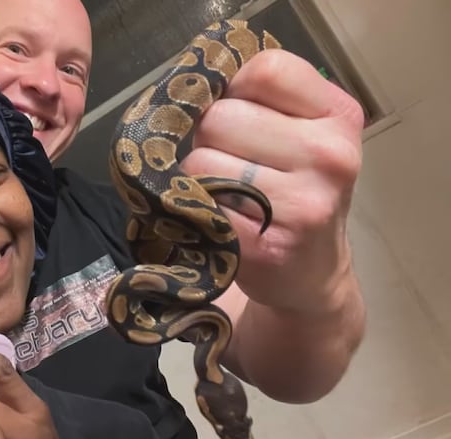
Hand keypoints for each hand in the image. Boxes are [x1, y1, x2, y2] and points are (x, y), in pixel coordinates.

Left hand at [182, 48, 363, 312]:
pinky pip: (197, 204)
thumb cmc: (297, 192)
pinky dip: (194, 209)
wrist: (313, 276)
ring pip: (199, 160)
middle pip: (219, 116)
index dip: (234, 88)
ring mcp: (302, 203)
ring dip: (196, 176)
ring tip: (224, 192)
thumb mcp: (302, 134)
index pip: (264, 70)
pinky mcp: (265, 245)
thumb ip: (262, 100)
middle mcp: (329, 154)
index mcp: (339, 115)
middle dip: (209, 137)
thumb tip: (192, 88)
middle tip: (229, 162)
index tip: (237, 112)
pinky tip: (219, 219)